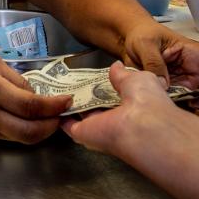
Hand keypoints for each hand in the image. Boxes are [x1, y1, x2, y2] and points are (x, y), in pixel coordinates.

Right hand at [0, 48, 71, 143]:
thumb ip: (12, 76)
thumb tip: (33, 93)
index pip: (29, 106)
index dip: (53, 107)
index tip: (67, 102)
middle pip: (28, 132)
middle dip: (51, 127)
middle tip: (61, 116)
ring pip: (17, 138)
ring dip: (37, 131)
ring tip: (46, 117)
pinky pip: (3, 137)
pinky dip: (18, 130)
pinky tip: (21, 118)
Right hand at [62, 61, 184, 155]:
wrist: (141, 128)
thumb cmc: (146, 99)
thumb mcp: (139, 79)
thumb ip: (123, 74)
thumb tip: (116, 66)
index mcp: (132, 103)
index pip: (117, 94)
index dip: (106, 84)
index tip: (94, 74)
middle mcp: (116, 117)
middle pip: (98, 104)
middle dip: (87, 92)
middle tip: (71, 77)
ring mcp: (98, 126)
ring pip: (82, 113)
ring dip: (72, 101)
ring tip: (57, 84)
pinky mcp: (82, 133)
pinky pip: (68, 124)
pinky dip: (59, 113)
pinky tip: (52, 100)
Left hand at [122, 22, 198, 113]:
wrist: (128, 47)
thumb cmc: (144, 37)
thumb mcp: (145, 43)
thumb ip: (153, 61)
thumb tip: (162, 84)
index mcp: (196, 55)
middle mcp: (197, 75)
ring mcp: (187, 91)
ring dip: (198, 112)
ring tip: (178, 107)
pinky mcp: (174, 102)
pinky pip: (184, 114)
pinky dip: (178, 117)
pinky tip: (165, 113)